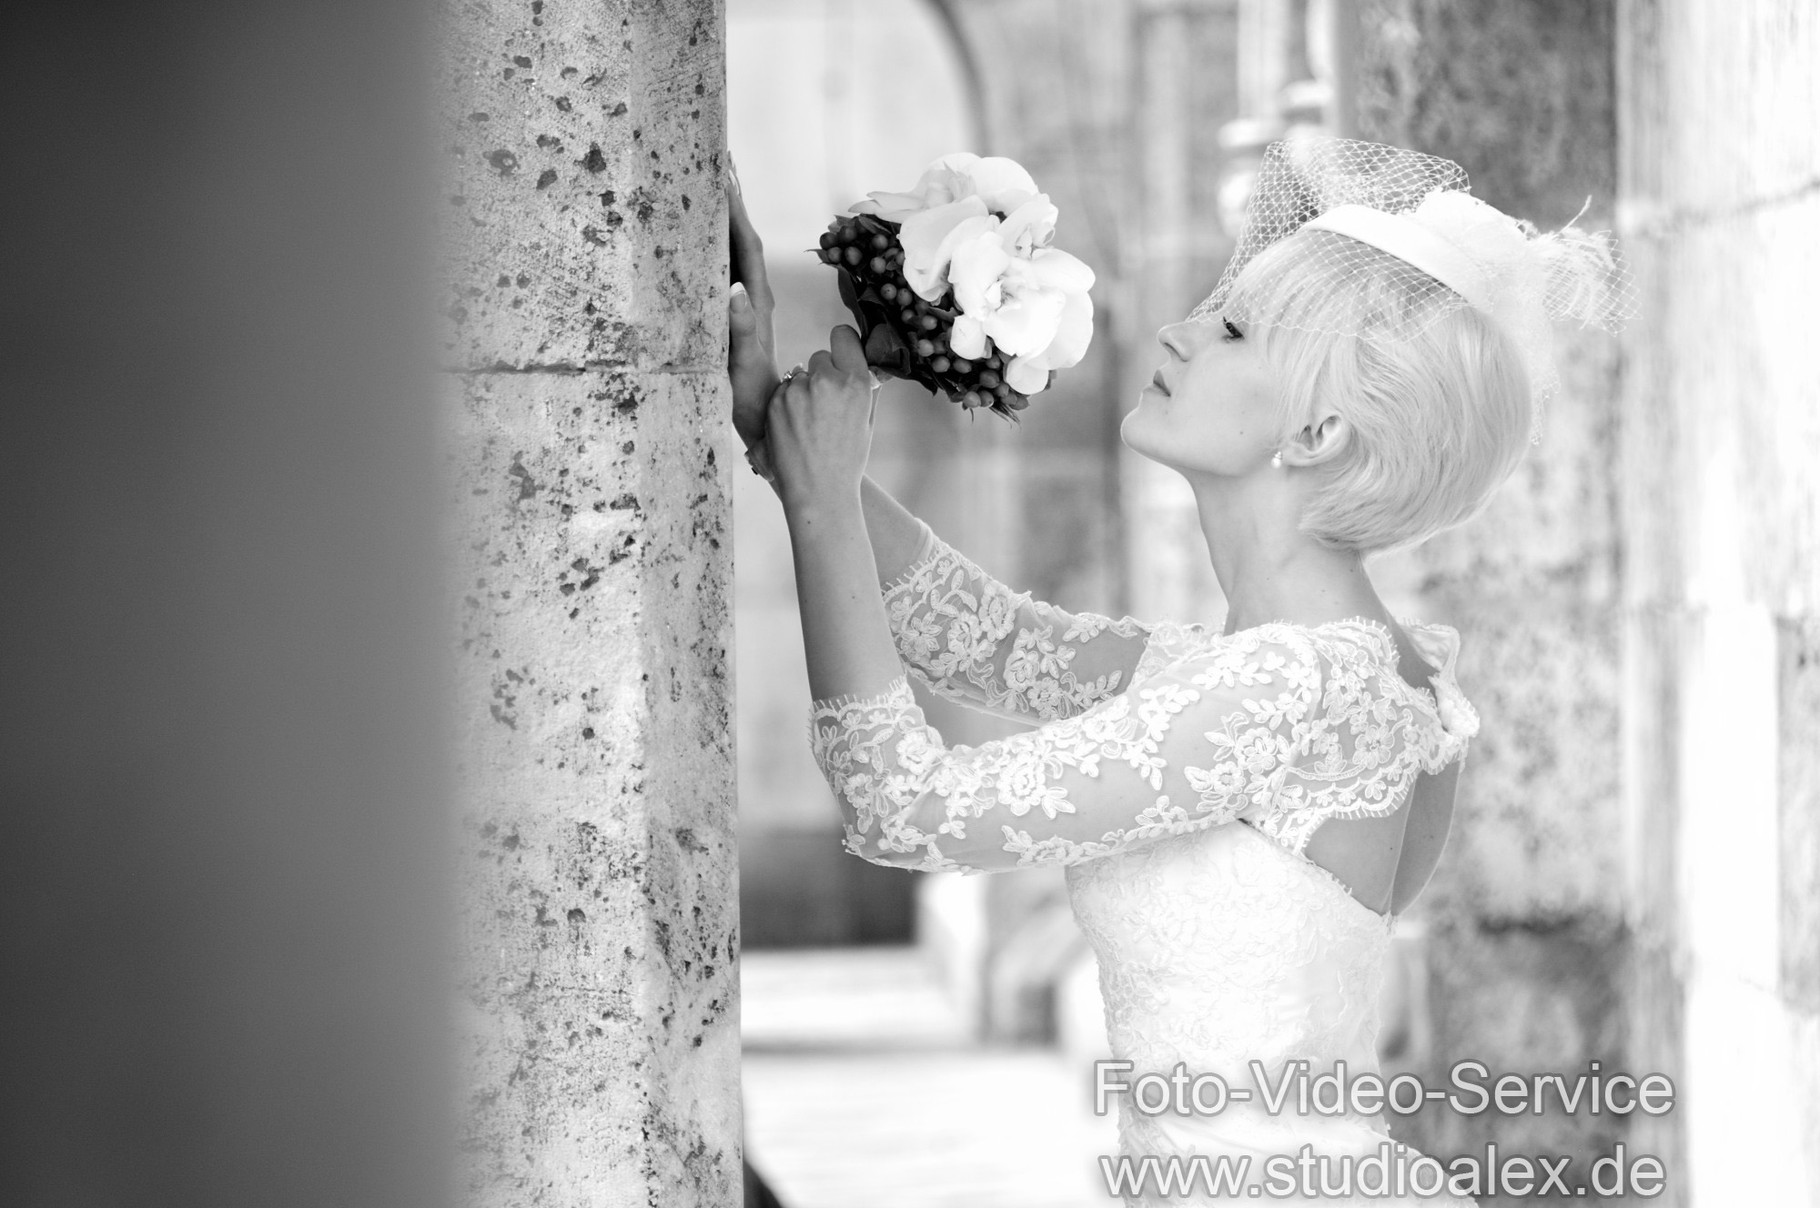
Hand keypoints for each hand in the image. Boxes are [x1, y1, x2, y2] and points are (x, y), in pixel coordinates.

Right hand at [726, 158, 776, 451]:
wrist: (766, 421)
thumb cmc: (754, 397)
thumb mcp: (744, 362)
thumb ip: (741, 328)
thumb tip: (734, 290)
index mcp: (756, 301)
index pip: (745, 244)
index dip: (735, 210)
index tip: (722, 173)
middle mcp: (753, 298)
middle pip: (740, 238)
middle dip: (730, 201)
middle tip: (715, 161)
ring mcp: (745, 306)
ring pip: (732, 252)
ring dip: (723, 219)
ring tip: (708, 185)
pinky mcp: (735, 317)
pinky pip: (724, 271)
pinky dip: (714, 247)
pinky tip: (699, 237)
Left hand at [766, 326, 877, 512]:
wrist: (819, 491)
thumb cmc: (847, 459)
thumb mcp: (867, 421)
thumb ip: (868, 388)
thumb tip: (874, 365)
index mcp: (856, 383)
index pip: (843, 336)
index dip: (841, 344)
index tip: (839, 356)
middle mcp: (827, 382)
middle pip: (819, 357)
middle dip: (820, 374)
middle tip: (824, 406)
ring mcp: (798, 391)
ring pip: (798, 376)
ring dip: (801, 391)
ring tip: (808, 424)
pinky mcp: (776, 403)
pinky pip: (781, 392)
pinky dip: (784, 405)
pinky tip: (794, 429)